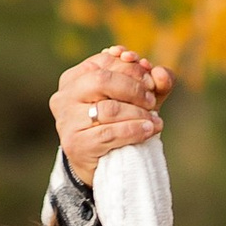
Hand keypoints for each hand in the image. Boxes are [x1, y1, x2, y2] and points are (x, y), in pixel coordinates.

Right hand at [51, 47, 171, 186]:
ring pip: (109, 109)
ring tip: (155, 119)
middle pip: (102, 80)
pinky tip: (148, 130)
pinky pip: (110, 133)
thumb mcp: (135, 99)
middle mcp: (64, 96)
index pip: (104, 62)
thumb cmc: (118, 123)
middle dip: (133, 88)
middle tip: (152, 99)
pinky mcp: (76, 144)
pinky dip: (134, 130)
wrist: (102, 163)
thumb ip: (152, 82)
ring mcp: (67, 120)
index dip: (131, 67)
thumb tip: (160, 73)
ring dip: (139, 113)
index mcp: (74, 78)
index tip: (150, 78)